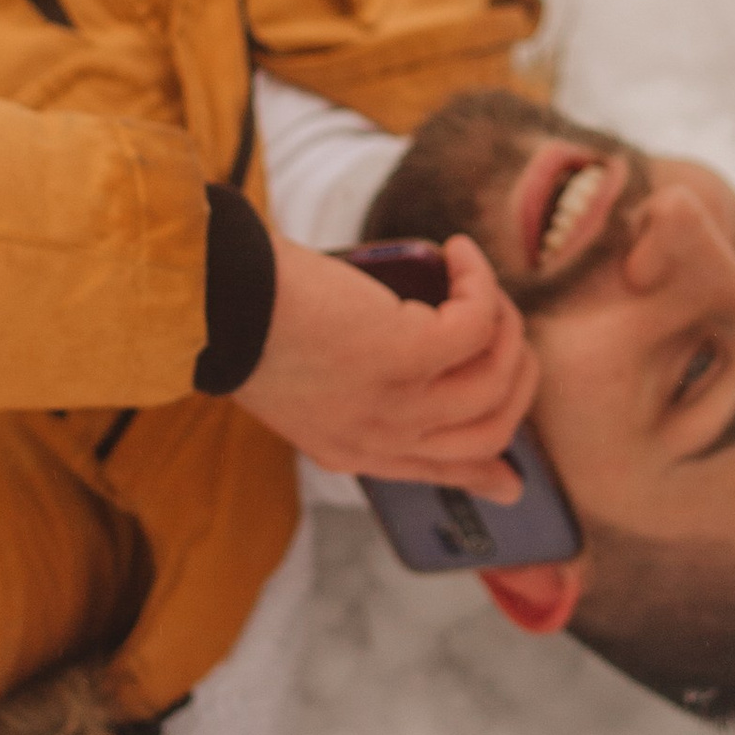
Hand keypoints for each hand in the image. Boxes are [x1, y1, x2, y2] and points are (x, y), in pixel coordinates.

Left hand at [232, 232, 535, 495]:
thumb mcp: (302, 390)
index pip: (441, 474)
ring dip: (504, 322)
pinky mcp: (407, 354)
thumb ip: (351, 398)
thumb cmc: (251, 327)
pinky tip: (459, 254)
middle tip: (507, 330)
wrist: (218, 304)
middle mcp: (383, 439)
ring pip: (497, 379)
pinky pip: (478, 324)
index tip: (513, 480)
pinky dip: (480, 283)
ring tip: (476, 280)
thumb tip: (405, 369)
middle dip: (516, 378)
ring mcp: (399, 402)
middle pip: (489, 432)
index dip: (487, 474)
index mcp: (355, 452)